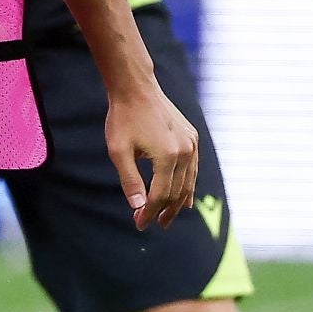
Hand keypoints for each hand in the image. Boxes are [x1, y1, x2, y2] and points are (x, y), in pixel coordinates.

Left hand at [106, 86, 198, 230]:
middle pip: (176, 192)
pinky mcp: (192, 137)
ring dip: (177, 203)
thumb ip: (129, 181)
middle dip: (162, 211)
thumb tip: (137, 207)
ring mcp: (191, 144)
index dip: (148, 212)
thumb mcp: (119, 151)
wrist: (136, 88)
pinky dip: (188, 186)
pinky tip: (185, 200)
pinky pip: (193, 169)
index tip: (138, 223)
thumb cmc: (123, 118)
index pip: (160, 195)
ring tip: (166, 218)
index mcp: (167, 156)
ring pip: (188, 183)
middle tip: (149, 223)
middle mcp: (185, 151)